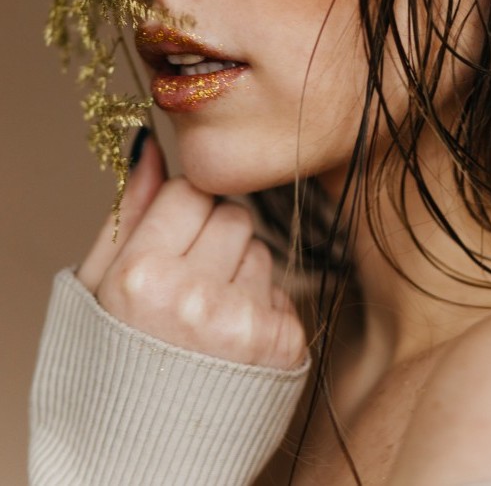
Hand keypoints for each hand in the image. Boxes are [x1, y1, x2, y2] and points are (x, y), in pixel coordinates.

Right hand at [77, 133, 306, 369]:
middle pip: (234, 215)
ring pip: (262, 250)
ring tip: (208, 319)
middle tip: (191, 283)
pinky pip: (282, 291)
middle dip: (216, 239)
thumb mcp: (98, 287)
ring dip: (241, 273)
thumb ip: (128, 212)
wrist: (142, 457)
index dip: (185, 214)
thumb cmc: (113, 363)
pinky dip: (261, 309)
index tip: (174, 242)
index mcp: (142, 276)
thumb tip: (152, 146)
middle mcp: (195, 298)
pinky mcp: (282, 347)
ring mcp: (242, 324)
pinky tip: (231, 343)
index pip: (192, 191)